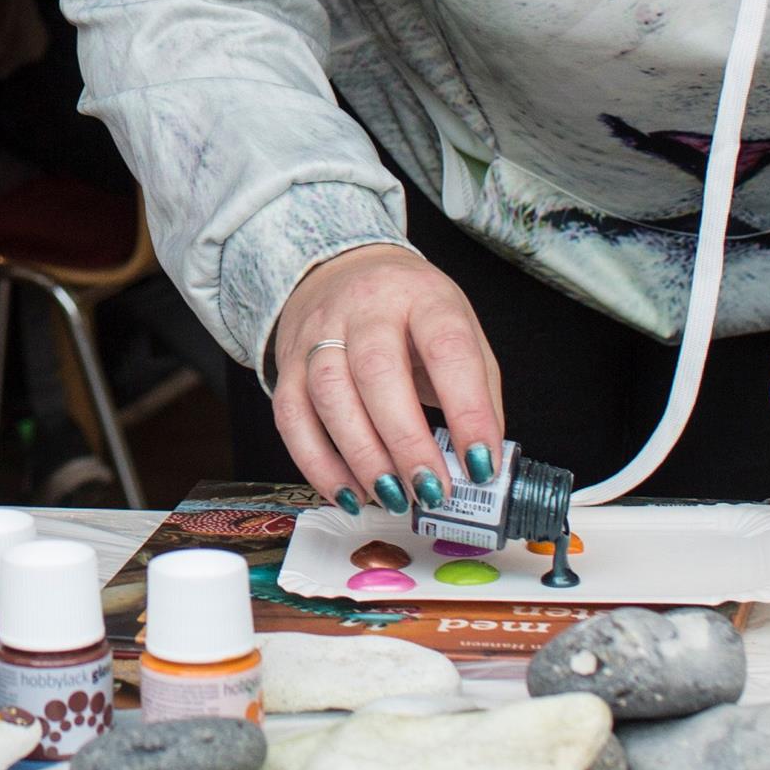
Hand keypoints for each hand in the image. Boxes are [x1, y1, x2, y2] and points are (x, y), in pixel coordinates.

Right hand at [267, 244, 504, 517]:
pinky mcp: (287, 364)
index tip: (481, 464)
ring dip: (362, 456)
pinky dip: (318, 464)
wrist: (342, 272)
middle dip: (406, 440)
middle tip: (432, 490)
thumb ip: (477, 390)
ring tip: (393, 497)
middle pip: (378, 370)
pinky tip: (348, 494)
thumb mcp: (459, 328)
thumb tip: (480, 465)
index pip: (447, 348)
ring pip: (330, 393)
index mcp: (423, 296)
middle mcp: (366, 307)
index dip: (467, 410)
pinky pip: (291, 417)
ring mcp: (319, 332)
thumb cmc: (412, 315)